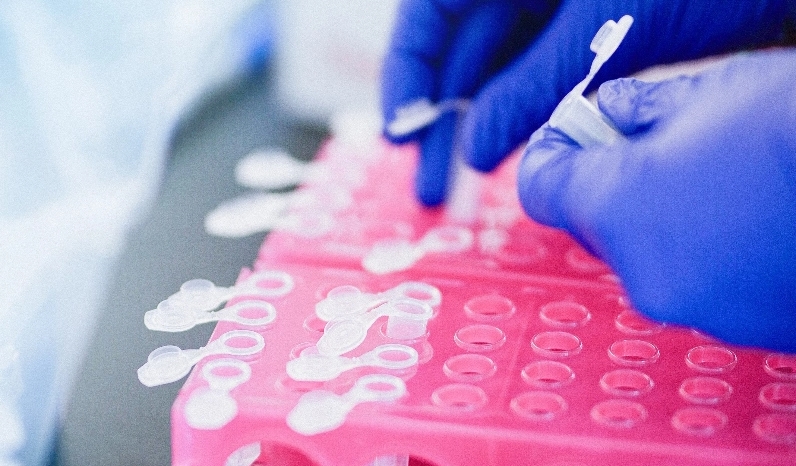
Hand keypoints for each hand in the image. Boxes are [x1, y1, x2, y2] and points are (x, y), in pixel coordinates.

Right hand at [381, 0, 791, 205]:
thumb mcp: (600, 25)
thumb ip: (530, 86)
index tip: (400, 132)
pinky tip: (508, 158)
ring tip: (461, 192)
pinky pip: (537, 80)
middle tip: (432, 189)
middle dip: (444, 123)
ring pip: (498, 74)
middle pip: (460, 55)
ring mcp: (552, 9)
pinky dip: (522, 119)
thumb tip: (475, 148)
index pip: (428, 13)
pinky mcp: (584, 36)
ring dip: (480, 130)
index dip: (406, 73)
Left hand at [518, 50, 795, 351]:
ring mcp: (695, 308)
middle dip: (616, 184)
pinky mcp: (741, 327)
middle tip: (654, 145)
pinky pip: (700, 282)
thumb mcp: (713, 91)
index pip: (541, 186)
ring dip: (668, 220)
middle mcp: (644, 273)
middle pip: (597, 224)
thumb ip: (641, 106)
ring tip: (726, 182)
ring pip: (651, 256)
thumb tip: (614, 111)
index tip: (570, 132)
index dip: (552, 151)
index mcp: (620, 208)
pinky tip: (755, 221)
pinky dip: (711, 254)